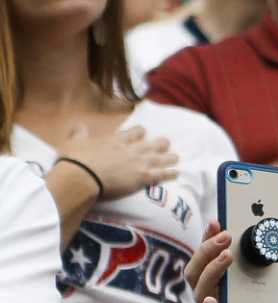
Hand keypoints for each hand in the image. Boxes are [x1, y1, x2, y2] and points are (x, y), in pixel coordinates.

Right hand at [55, 122, 176, 200]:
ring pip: (162, 158)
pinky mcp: (144, 177)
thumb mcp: (75, 141)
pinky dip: (171, 173)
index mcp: (117, 140)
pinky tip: (176, 172)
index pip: (135, 132)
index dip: (141, 132)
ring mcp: (140, 163)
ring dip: (170, 158)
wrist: (82, 176)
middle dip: (161, 143)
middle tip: (165, 144)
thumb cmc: (77, 160)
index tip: (143, 133)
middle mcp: (132, 149)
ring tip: (176, 157)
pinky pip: (163, 174)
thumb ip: (79, 133)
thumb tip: (78, 125)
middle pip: (153, 144)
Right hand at [187, 224, 277, 302]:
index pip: (210, 260)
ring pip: (201, 293)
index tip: (217, 219)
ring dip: (211, 271)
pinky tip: (213, 301)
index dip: (209, 240)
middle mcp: (217, 301)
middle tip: (225, 233)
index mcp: (227, 289)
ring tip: (227, 255)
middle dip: (207, 249)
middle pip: (197, 271)